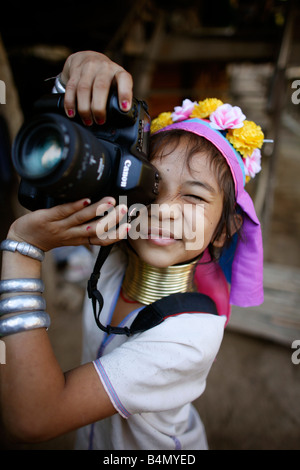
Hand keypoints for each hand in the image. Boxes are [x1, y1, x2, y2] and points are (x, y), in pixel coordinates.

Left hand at [7, 197, 130, 251]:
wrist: (23, 239)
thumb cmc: (47, 234)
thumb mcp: (69, 235)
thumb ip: (84, 226)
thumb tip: (101, 211)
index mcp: (79, 239)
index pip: (101, 240)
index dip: (116, 235)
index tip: (128, 227)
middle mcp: (71, 234)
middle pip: (95, 230)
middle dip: (111, 220)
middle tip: (124, 209)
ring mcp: (59, 226)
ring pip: (81, 220)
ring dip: (97, 210)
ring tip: (110, 201)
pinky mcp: (47, 218)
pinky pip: (63, 211)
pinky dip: (75, 205)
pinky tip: (85, 199)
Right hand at [60, 51, 132, 125]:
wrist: (87, 57)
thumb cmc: (106, 76)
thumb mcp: (116, 82)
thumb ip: (118, 96)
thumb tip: (121, 118)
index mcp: (118, 72)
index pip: (124, 80)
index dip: (124, 93)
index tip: (124, 108)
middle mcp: (103, 68)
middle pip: (100, 87)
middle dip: (99, 107)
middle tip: (100, 121)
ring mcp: (88, 68)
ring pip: (83, 89)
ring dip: (84, 108)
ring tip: (88, 121)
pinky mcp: (74, 72)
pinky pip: (70, 88)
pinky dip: (70, 103)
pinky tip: (72, 113)